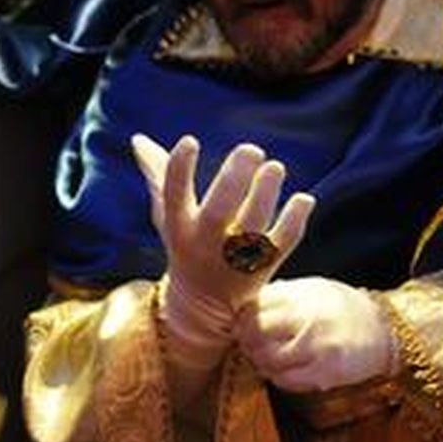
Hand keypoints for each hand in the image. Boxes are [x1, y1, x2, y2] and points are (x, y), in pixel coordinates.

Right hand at [133, 134, 314, 328]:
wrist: (204, 303)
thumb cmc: (185, 244)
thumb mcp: (166, 214)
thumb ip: (157, 175)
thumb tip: (138, 138)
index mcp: (178, 227)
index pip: (173, 196)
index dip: (179, 169)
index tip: (190, 141)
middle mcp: (204, 244)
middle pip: (218, 212)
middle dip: (235, 179)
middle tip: (251, 149)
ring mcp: (235, 258)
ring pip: (253, 226)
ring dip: (266, 194)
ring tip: (275, 167)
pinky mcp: (263, 267)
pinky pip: (283, 243)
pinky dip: (295, 221)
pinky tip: (304, 198)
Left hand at [234, 277, 397, 391]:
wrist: (387, 330)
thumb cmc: (344, 309)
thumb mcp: (314, 289)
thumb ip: (282, 295)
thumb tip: (246, 306)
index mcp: (301, 295)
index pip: (254, 306)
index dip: (242, 318)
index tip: (241, 324)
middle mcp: (307, 318)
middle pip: (255, 332)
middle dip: (246, 340)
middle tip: (248, 344)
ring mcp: (316, 346)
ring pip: (266, 358)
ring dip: (259, 361)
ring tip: (264, 358)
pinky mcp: (326, 371)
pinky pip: (286, 379)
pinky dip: (277, 377)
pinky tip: (281, 371)